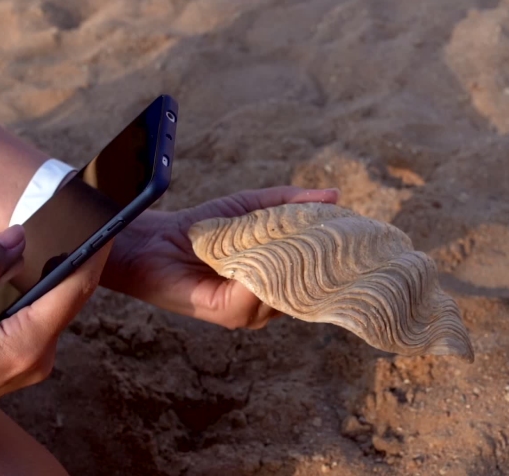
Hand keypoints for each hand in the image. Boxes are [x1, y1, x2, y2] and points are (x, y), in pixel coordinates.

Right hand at [0, 225, 110, 462]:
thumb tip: (16, 236)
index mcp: (26, 346)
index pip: (76, 289)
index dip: (94, 253)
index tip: (106, 225)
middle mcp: (36, 357)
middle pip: (62, 295)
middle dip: (56, 256)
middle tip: (51, 220)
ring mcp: (27, 363)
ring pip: (39, 303)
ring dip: (22, 271)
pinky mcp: (13, 362)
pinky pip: (22, 316)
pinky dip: (8, 291)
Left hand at [101, 186, 339, 328]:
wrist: (155, 242)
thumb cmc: (204, 226)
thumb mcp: (253, 207)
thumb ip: (291, 203)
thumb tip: (335, 195)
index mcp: (275, 281)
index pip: (314, 278)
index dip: (332, 259)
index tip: (354, 238)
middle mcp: (265, 302)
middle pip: (305, 291)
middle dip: (320, 267)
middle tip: (338, 239)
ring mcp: (247, 311)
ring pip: (283, 297)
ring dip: (289, 268)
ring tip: (297, 238)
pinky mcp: (225, 312)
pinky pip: (254, 299)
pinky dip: (260, 277)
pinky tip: (260, 255)